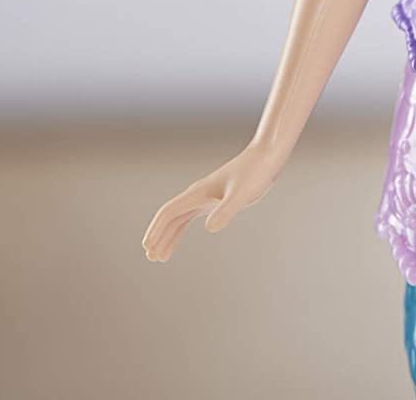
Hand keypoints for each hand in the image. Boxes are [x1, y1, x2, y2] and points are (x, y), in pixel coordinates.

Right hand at [142, 141, 281, 261]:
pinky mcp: (216, 198)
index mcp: (199, 193)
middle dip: (159, 236)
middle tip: (152, 258)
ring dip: (168, 235)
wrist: (267, 157)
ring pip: (179, 218)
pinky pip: (191, 216)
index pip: (170, 212)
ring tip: (161, 257)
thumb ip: (226, 210)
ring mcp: (206, 196)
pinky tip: (180, 240)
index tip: (148, 247)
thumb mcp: (241, 194)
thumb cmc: (255, 173)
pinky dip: (181, 229)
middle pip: (170, 217)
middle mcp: (198, 194)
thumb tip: (209, 228)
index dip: (157, 230)